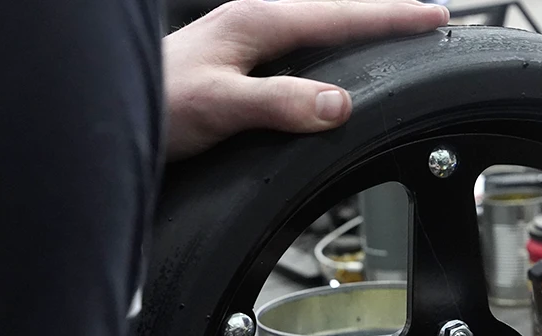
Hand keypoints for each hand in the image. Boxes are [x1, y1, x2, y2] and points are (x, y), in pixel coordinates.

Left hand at [162, 0, 449, 160]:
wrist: (106, 116)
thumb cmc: (153, 107)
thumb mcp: (221, 107)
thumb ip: (279, 103)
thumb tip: (338, 105)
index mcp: (257, 22)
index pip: (342, 13)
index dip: (393, 17)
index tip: (435, 17)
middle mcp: (254, 24)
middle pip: (336, 14)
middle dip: (384, 18)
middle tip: (428, 23)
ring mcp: (245, 43)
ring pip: (318, 31)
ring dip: (357, 34)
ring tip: (393, 41)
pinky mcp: (238, 65)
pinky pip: (301, 52)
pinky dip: (330, 55)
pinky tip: (334, 70)